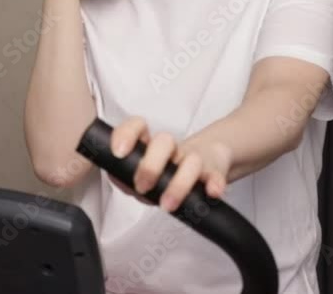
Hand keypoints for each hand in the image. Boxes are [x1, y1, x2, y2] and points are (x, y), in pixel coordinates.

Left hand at [109, 116, 231, 211]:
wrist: (208, 160)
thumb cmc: (168, 171)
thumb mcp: (144, 174)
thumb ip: (126, 176)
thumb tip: (115, 177)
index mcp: (151, 145)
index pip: (137, 127)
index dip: (127, 135)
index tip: (119, 152)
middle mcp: (172, 149)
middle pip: (163, 142)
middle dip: (150, 165)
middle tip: (142, 186)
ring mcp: (194, 158)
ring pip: (191, 160)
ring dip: (179, 183)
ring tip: (167, 204)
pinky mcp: (215, 170)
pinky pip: (217, 175)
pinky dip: (215, 183)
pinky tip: (212, 192)